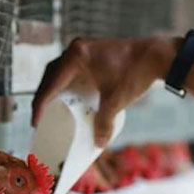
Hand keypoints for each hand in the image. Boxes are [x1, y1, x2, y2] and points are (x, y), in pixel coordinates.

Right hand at [31, 36, 179, 146]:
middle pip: (51, 76)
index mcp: (76, 57)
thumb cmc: (136, 73)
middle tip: (40, 118)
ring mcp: (84, 48)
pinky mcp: (93, 52)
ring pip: (60, 71)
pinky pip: (71, 68)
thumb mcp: (116, 101)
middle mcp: (76, 49)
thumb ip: (105, 123)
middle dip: (44, 97)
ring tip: (50, 109)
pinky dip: (66, 83)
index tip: (36, 123)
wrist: (158, 55)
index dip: (40, 105)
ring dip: (53, 89)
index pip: (50, 84)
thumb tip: (99, 144)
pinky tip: (67, 96)